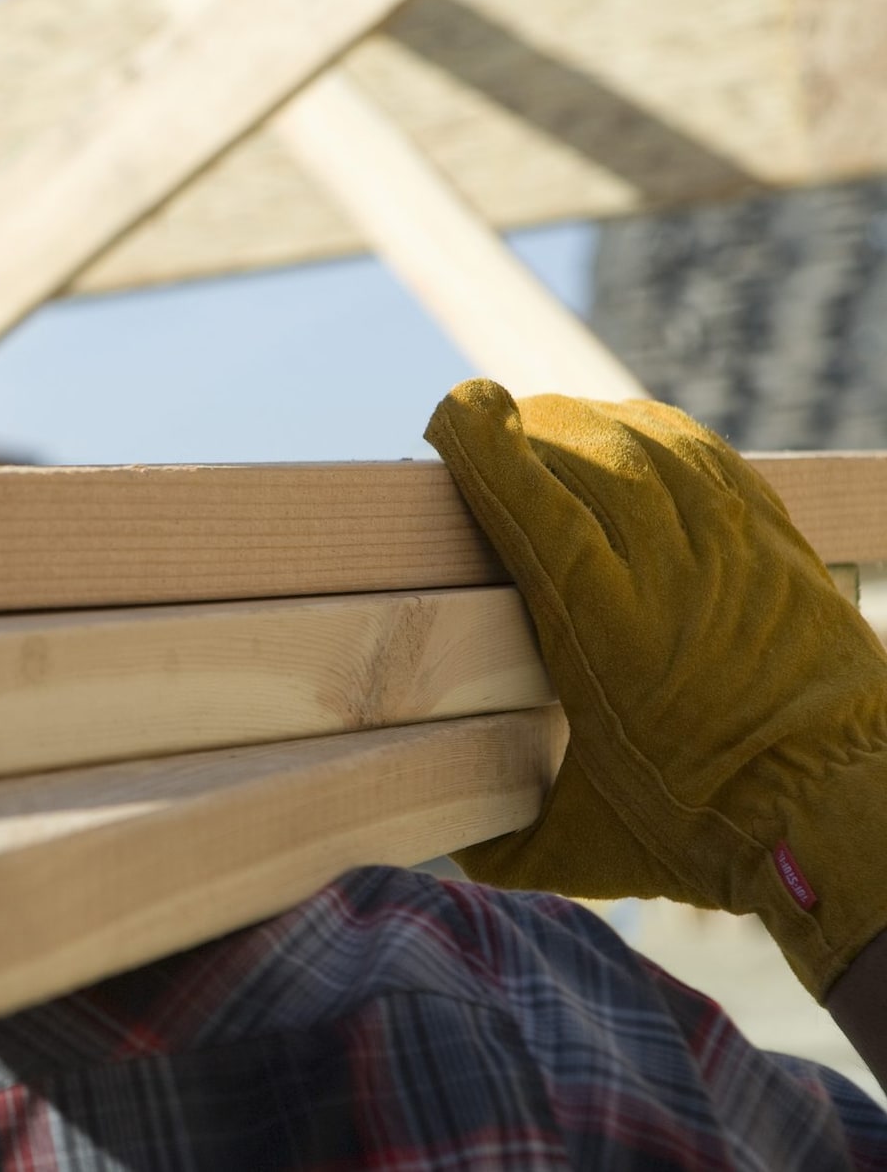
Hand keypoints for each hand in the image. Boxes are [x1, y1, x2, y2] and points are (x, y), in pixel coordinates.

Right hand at [424, 379, 886, 998]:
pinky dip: (654, 435)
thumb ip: (485, 836)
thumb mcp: (571, 846)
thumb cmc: (698, 831)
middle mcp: (666, 570)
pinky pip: (704, 456)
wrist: (840, 815)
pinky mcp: (773, 540)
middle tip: (486, 432)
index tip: (455, 414)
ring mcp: (729, 546)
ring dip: (585, 424)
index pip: (536, 499)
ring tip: (547, 430)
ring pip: (645, 441)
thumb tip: (421, 835)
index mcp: (601, 629)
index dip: (487, 442)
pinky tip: (626, 440)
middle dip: (524, 426)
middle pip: (584, 451)